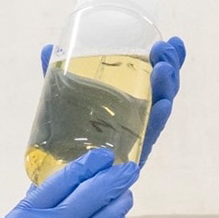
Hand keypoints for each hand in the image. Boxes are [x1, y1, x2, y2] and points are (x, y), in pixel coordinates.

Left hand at [40, 37, 185, 166]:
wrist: (54, 178)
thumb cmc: (64, 138)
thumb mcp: (62, 102)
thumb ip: (57, 77)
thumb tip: (48, 48)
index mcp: (128, 102)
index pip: (154, 76)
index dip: (167, 59)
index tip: (170, 40)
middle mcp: (137, 117)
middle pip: (162, 90)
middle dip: (169, 67)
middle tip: (164, 50)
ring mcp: (134, 136)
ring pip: (160, 110)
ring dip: (166, 88)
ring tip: (163, 70)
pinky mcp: (129, 155)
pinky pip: (148, 137)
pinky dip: (157, 119)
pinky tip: (163, 105)